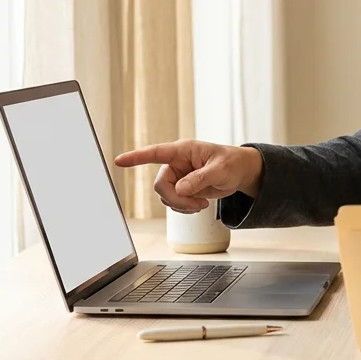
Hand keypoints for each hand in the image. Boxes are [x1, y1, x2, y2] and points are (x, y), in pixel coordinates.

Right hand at [113, 140, 263, 212]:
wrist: (241, 173)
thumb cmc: (232, 163)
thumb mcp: (220, 170)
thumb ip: (200, 178)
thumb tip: (180, 189)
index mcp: (183, 151)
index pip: (155, 153)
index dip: (136, 157)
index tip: (119, 161)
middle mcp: (176, 163)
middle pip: (160, 185)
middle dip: (176, 199)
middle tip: (197, 205)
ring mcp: (178, 177)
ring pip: (166, 197)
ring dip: (182, 205)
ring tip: (202, 204)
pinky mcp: (182, 189)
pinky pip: (173, 203)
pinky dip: (184, 208)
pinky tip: (199, 205)